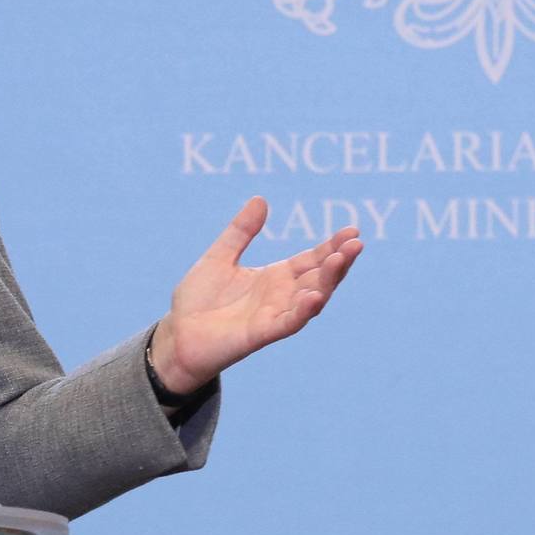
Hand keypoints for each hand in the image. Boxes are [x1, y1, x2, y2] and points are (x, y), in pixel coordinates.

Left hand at [150, 197, 361, 395]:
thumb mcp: (220, 257)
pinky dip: (302, 311)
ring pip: (311, 299)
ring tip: (341, 260)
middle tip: (356, 242)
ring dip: (328, 281)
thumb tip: (260, 199)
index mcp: (275, 278)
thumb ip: (240, 232)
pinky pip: (287, 323)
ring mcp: (273, 315)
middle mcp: (281, 297)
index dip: (332, 246)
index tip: (352, 230)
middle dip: (339, 261)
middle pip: (319, 278)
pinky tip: (314, 296)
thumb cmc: (198, 300)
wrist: (177, 334)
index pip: (311, 260)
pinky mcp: (260, 334)